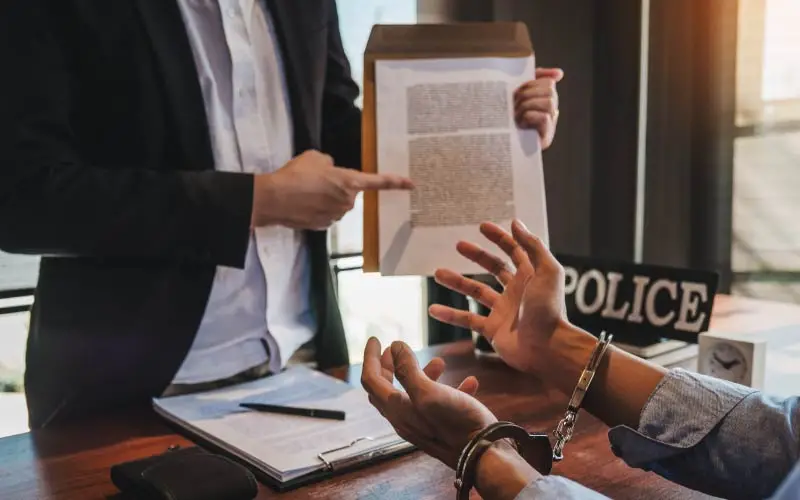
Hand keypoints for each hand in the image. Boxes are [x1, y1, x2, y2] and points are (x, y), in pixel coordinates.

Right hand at [251, 150, 412, 229]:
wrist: (274, 199)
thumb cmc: (296, 174)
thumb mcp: (315, 157)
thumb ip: (329, 164)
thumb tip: (331, 171)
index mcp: (349, 182)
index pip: (378, 181)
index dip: (396, 182)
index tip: (412, 184)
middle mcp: (347, 202)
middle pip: (349, 193)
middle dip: (337, 187)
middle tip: (316, 180)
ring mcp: (335, 216)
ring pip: (336, 204)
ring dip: (325, 198)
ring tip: (305, 191)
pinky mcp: (323, 226)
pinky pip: (325, 214)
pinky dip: (317, 209)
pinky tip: (302, 203)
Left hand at [361, 338, 495, 468]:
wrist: (486, 457)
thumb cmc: (458, 424)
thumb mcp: (430, 392)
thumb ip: (408, 370)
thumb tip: (395, 346)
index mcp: (397, 409)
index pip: (371, 380)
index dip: (370, 357)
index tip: (375, 338)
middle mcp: (405, 419)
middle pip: (386, 389)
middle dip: (387, 365)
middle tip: (392, 348)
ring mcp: (422, 425)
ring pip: (413, 394)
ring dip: (422, 374)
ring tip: (439, 361)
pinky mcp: (441, 429)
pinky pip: (439, 404)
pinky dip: (448, 389)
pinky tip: (469, 382)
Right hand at [429, 220, 566, 374]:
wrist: (547, 347)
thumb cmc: (549, 309)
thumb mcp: (547, 271)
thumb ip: (532, 246)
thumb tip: (515, 222)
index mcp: (530, 275)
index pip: (513, 251)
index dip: (499, 237)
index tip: (482, 227)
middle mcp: (516, 291)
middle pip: (494, 268)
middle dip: (476, 255)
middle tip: (458, 245)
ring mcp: (503, 311)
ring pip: (476, 292)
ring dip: (457, 282)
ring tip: (438, 273)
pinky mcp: (493, 329)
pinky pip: (468, 319)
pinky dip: (450, 314)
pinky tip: (433, 309)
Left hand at [514, 67, 563, 149]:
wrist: (500, 145)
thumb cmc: (508, 118)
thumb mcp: (518, 95)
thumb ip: (534, 79)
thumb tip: (560, 73)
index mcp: (544, 98)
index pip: (548, 81)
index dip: (533, 81)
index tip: (519, 88)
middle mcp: (551, 110)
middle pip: (550, 90)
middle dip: (528, 93)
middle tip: (514, 102)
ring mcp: (550, 124)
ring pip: (549, 102)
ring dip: (528, 105)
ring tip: (516, 114)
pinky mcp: (546, 137)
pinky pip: (544, 118)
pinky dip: (531, 116)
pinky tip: (521, 122)